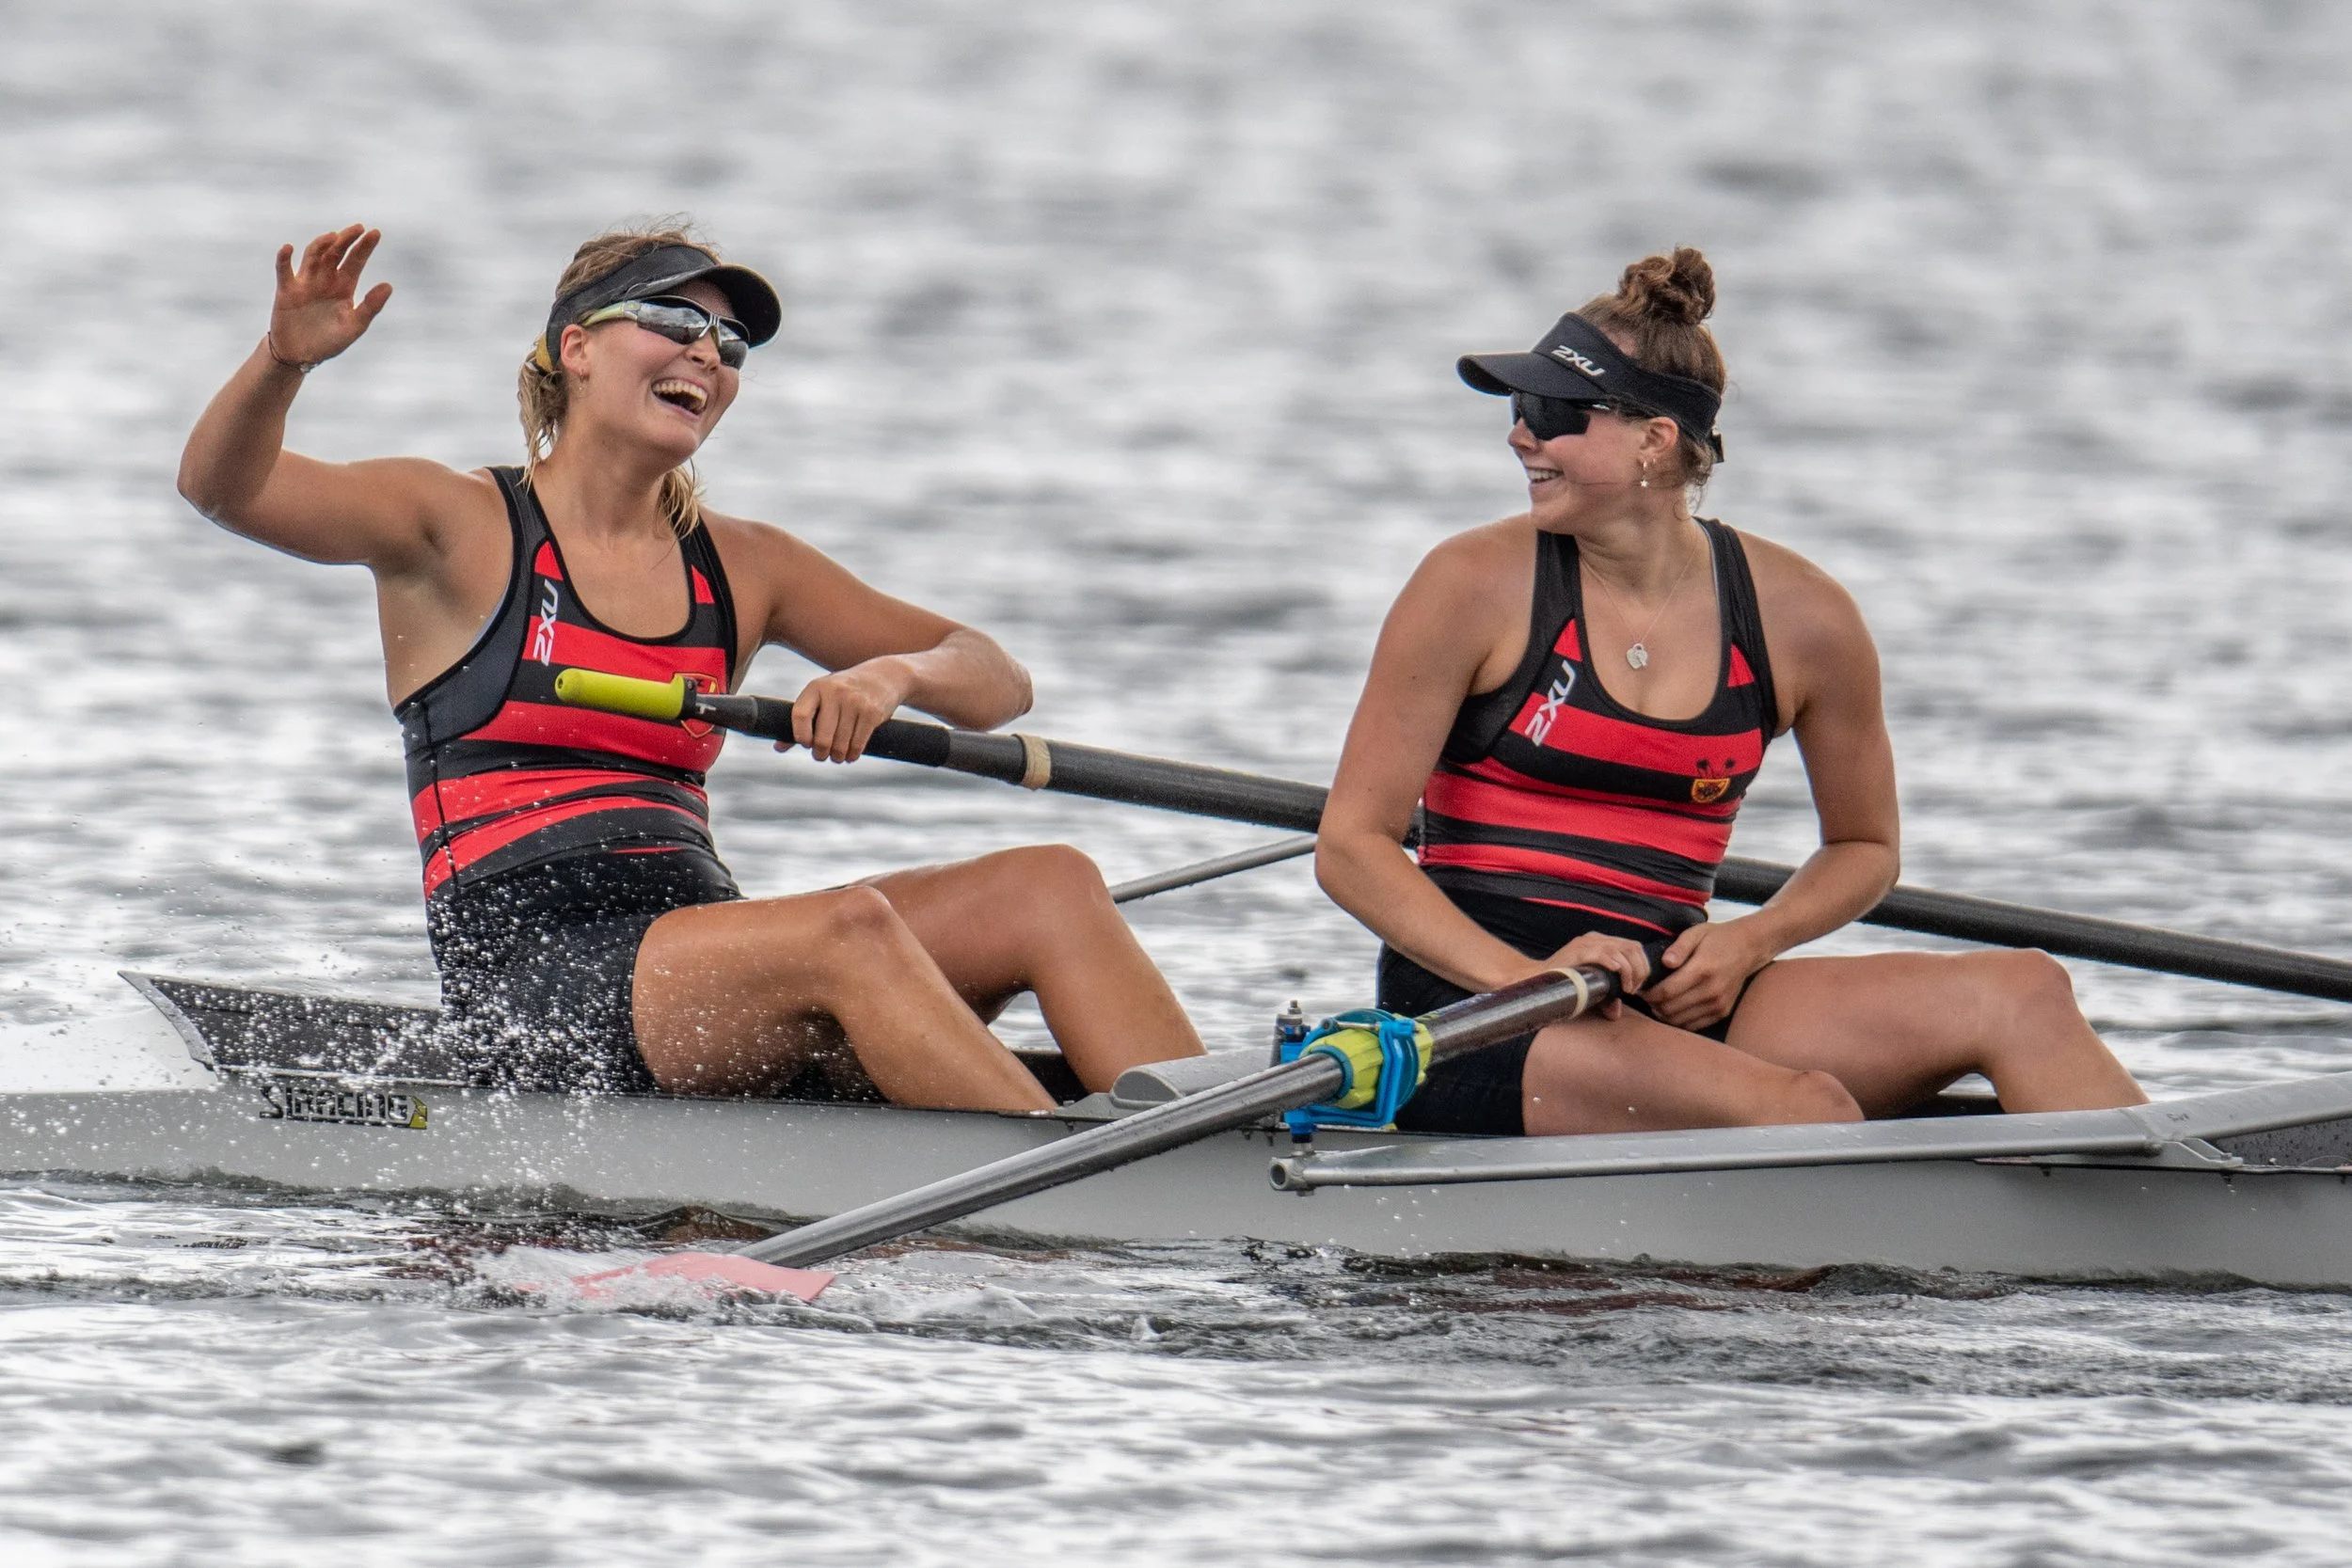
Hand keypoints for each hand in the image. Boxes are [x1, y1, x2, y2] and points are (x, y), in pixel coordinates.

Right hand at [268, 225, 391, 367]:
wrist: (302, 356)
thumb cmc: (330, 340)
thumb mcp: (355, 326)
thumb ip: (371, 306)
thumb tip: (388, 285)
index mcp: (344, 286)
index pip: (356, 261)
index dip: (365, 247)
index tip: (375, 232)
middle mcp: (325, 279)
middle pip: (335, 253)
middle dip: (346, 239)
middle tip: (358, 228)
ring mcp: (305, 282)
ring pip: (313, 256)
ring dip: (321, 244)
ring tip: (333, 236)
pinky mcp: (286, 291)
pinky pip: (284, 270)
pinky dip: (284, 258)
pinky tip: (289, 248)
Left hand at [782, 657, 911, 761]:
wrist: (884, 676)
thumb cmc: (845, 691)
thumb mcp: (823, 698)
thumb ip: (802, 721)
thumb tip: (778, 747)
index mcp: (816, 687)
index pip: (800, 715)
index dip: (800, 735)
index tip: (806, 743)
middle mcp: (835, 692)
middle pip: (822, 737)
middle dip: (820, 753)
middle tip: (821, 756)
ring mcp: (855, 702)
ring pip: (840, 744)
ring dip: (837, 756)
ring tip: (837, 756)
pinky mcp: (871, 713)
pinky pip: (857, 744)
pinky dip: (853, 755)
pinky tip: (851, 754)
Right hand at [1539, 931, 1657, 1019]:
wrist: (1536, 980)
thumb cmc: (1564, 984)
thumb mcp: (1590, 988)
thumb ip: (1605, 997)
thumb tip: (1616, 1014)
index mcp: (1602, 942)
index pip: (1634, 947)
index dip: (1642, 967)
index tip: (1637, 987)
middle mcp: (1596, 939)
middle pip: (1633, 947)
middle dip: (1639, 970)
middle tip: (1632, 990)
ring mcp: (1586, 943)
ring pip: (1622, 950)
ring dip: (1630, 971)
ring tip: (1625, 989)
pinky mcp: (1577, 950)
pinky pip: (1603, 953)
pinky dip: (1614, 964)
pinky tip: (1616, 974)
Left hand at [1643, 917, 1773, 1031]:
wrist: (1749, 948)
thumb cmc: (1718, 938)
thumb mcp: (1696, 933)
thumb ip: (1678, 947)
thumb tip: (1665, 962)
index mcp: (1702, 969)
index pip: (1667, 991)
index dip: (1649, 993)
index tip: (1640, 989)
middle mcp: (1711, 991)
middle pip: (1670, 1009)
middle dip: (1652, 1004)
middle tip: (1645, 995)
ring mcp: (1718, 1004)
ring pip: (1679, 1020)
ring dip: (1663, 1014)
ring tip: (1656, 1002)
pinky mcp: (1722, 1012)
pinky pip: (1693, 1025)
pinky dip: (1678, 1020)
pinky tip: (1672, 1009)